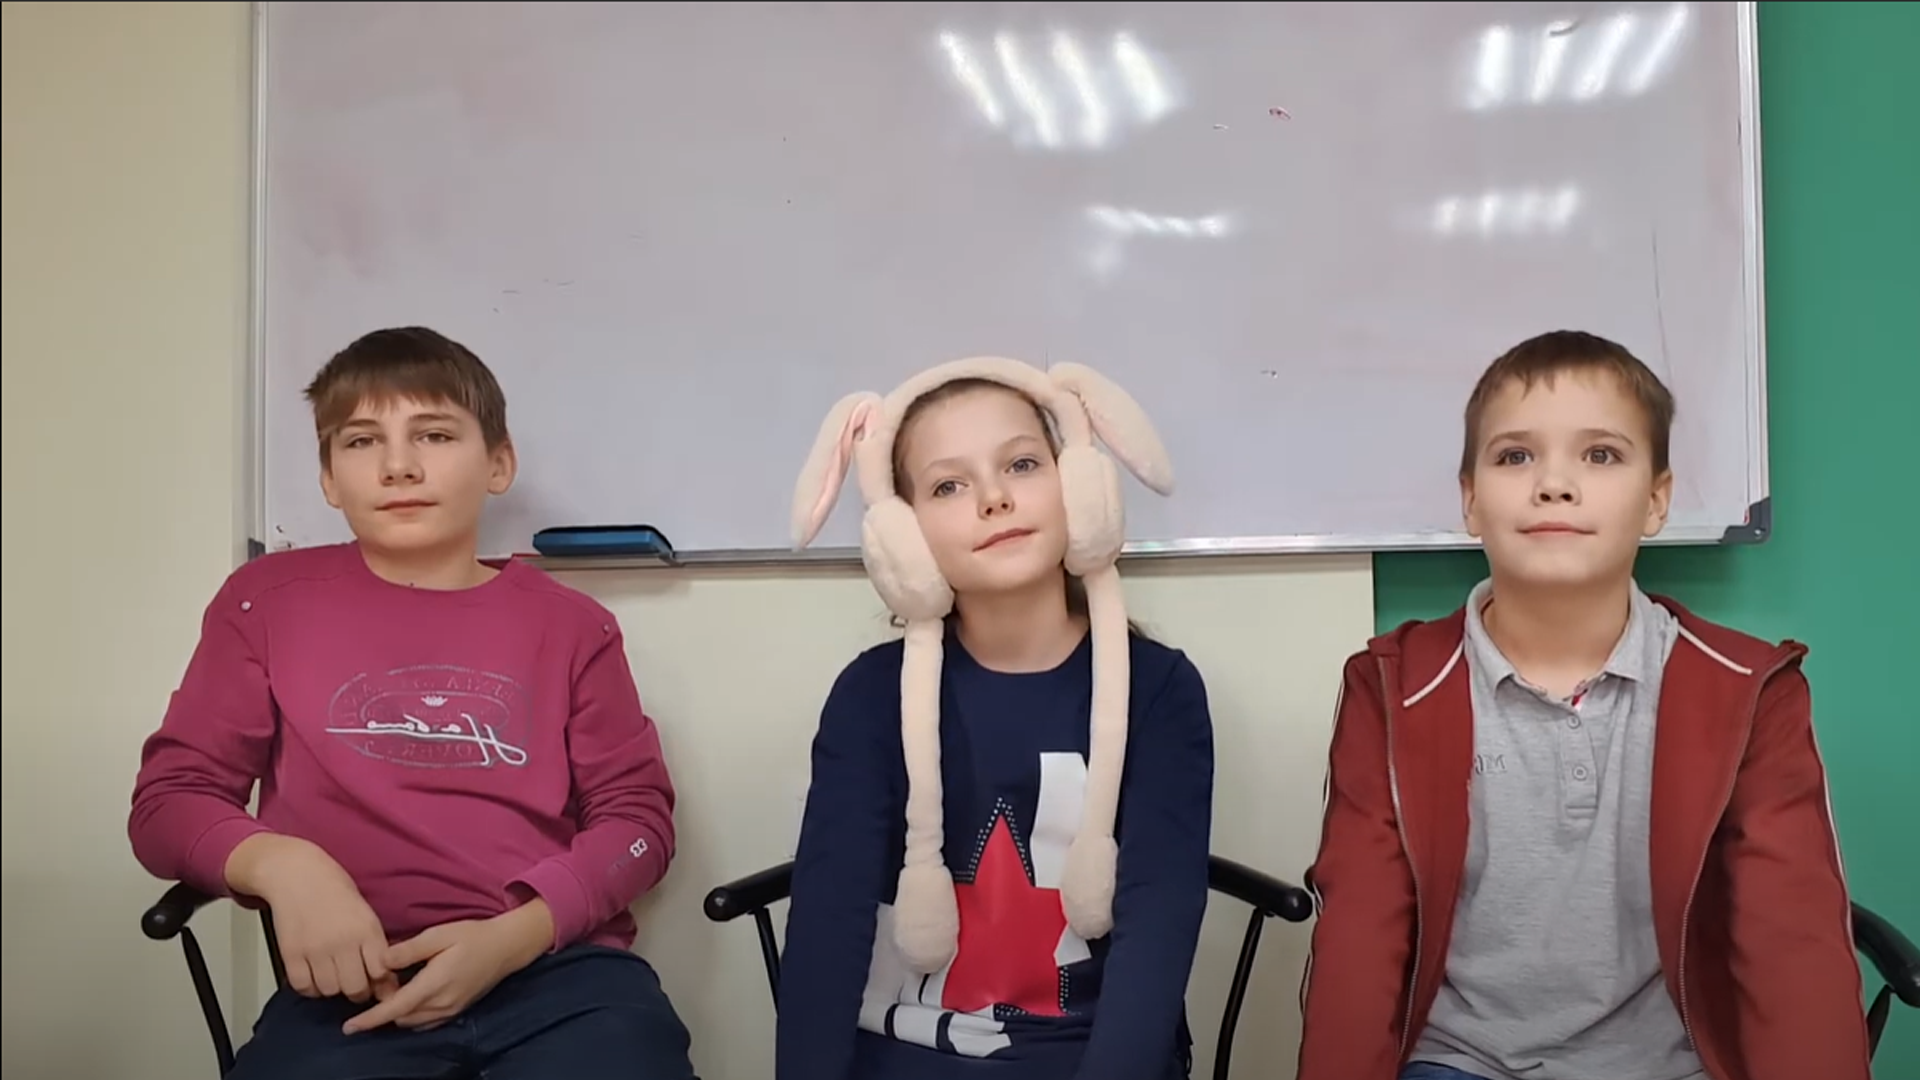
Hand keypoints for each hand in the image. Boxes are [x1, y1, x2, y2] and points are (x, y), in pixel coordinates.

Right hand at [225, 833, 395, 1002]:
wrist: (296, 873)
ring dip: (333, 989)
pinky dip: (310, 987)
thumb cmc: (334, 890)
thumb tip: (386, 982)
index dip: (381, 984)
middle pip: (355, 988)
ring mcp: (315, 949)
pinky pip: (303, 986)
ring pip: (330, 990)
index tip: (378, 984)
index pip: (381, 973)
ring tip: (332, 975)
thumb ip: (376, 947)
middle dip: (358, 991)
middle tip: (354, 983)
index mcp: (366, 929)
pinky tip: (314, 976)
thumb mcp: (365, 913)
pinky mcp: (291, 954)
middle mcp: (342, 942)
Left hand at [342, 899, 553, 1034]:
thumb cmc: (473, 936)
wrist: (507, 947)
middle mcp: (441, 1004)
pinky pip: (425, 1022)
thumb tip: (381, 962)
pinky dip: (412, 1015)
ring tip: (387, 996)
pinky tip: (408, 1000)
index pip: (395, 1008)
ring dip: (397, 1014)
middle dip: (381, 1013)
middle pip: (400, 1018)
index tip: (348, 1027)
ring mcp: (450, 1010)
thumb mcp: (439, 935)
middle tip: (370, 993)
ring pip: (412, 1022)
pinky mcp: (456, 1010)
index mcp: (434, 985)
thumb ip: (409, 950)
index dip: (370, 1019)